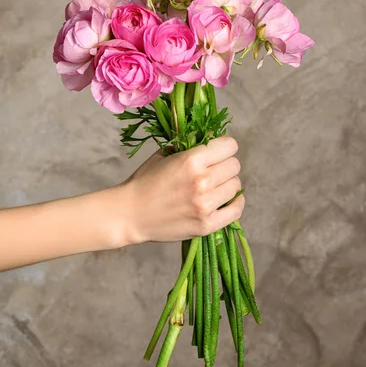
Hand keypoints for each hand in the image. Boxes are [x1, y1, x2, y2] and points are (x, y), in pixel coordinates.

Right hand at [116, 136, 244, 244]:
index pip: (230, 146)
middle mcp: (202, 181)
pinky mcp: (206, 224)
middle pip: (234, 166)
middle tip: (213, 171)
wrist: (129, 214)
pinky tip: (225, 201)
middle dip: (225, 166)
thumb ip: (187, 147)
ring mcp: (205, 204)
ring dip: (227, 185)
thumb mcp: (163, 155)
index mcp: (192, 160)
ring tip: (214, 187)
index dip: (224, 147)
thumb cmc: (144, 182)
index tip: (217, 152)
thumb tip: (209, 142)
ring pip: (236, 186)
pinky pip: (236, 210)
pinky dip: (234, 204)